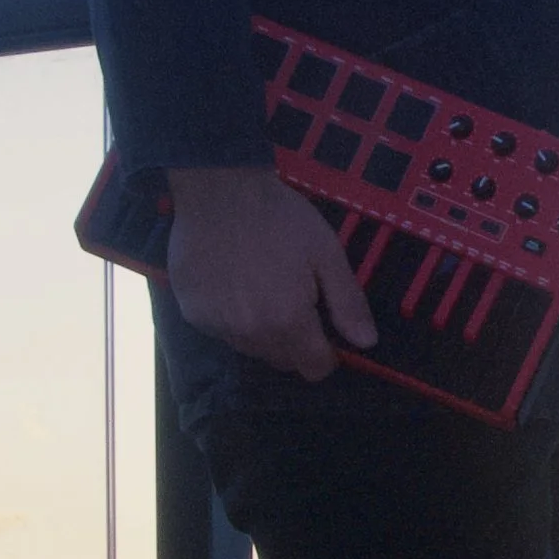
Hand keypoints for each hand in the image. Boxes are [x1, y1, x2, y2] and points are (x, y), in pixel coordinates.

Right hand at [164, 166, 376, 378]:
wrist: (219, 190)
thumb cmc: (280, 219)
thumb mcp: (327, 254)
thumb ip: (348, 303)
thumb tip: (367, 342)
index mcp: (288, 321)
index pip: (314, 368)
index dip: (326, 352)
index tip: (324, 325)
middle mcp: (250, 334)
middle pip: (283, 361)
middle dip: (296, 341)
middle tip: (293, 298)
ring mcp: (216, 326)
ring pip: (252, 349)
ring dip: (263, 331)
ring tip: (262, 288)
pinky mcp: (191, 314)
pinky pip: (222, 332)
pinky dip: (232, 319)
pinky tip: (234, 284)